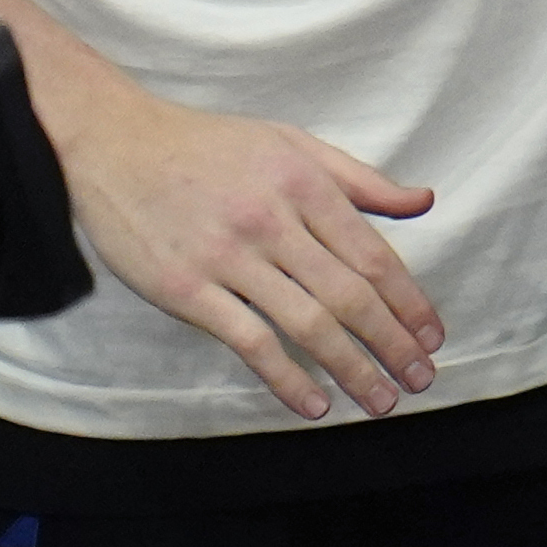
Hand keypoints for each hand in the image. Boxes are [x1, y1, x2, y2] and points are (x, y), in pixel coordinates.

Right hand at [66, 78, 446, 418]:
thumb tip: (423, 201)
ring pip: (307, 323)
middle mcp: (273, 220)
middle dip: (393, 343)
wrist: (112, 144)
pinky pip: (249, 341)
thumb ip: (360, 179)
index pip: (373, 255)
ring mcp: (228, 257)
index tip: (433, 336)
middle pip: (349, 295)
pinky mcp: (184, 289)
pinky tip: (314, 403)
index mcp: (304, 183)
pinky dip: (287, 377)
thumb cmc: (208, 146)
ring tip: (381, 400)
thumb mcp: (291, 143)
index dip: (409, 301)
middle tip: (421, 378)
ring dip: (352, 368)